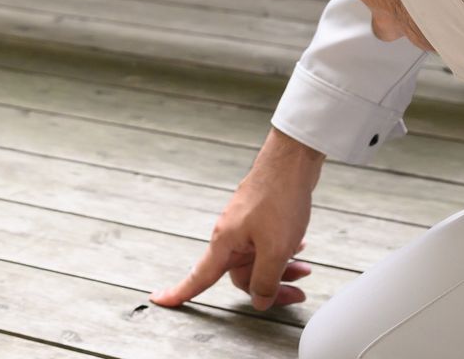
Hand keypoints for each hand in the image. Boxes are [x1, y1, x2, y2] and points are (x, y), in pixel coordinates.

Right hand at [152, 129, 319, 311]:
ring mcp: (245, 226)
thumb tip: (259, 302)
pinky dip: (284, 252)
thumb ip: (265, 280)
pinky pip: (267, 246)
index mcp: (225, 243)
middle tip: (297, 293)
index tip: (159, 300)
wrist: (291, 161)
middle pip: (242, 276)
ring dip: (282, 270)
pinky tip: (300, 247)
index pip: (198, 277)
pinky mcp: (259, 218)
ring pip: (259, 261)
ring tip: (305, 269)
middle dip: (270, 288)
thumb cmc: (279, 199)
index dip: (179, 292)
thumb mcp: (276, 249)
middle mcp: (230, 236)